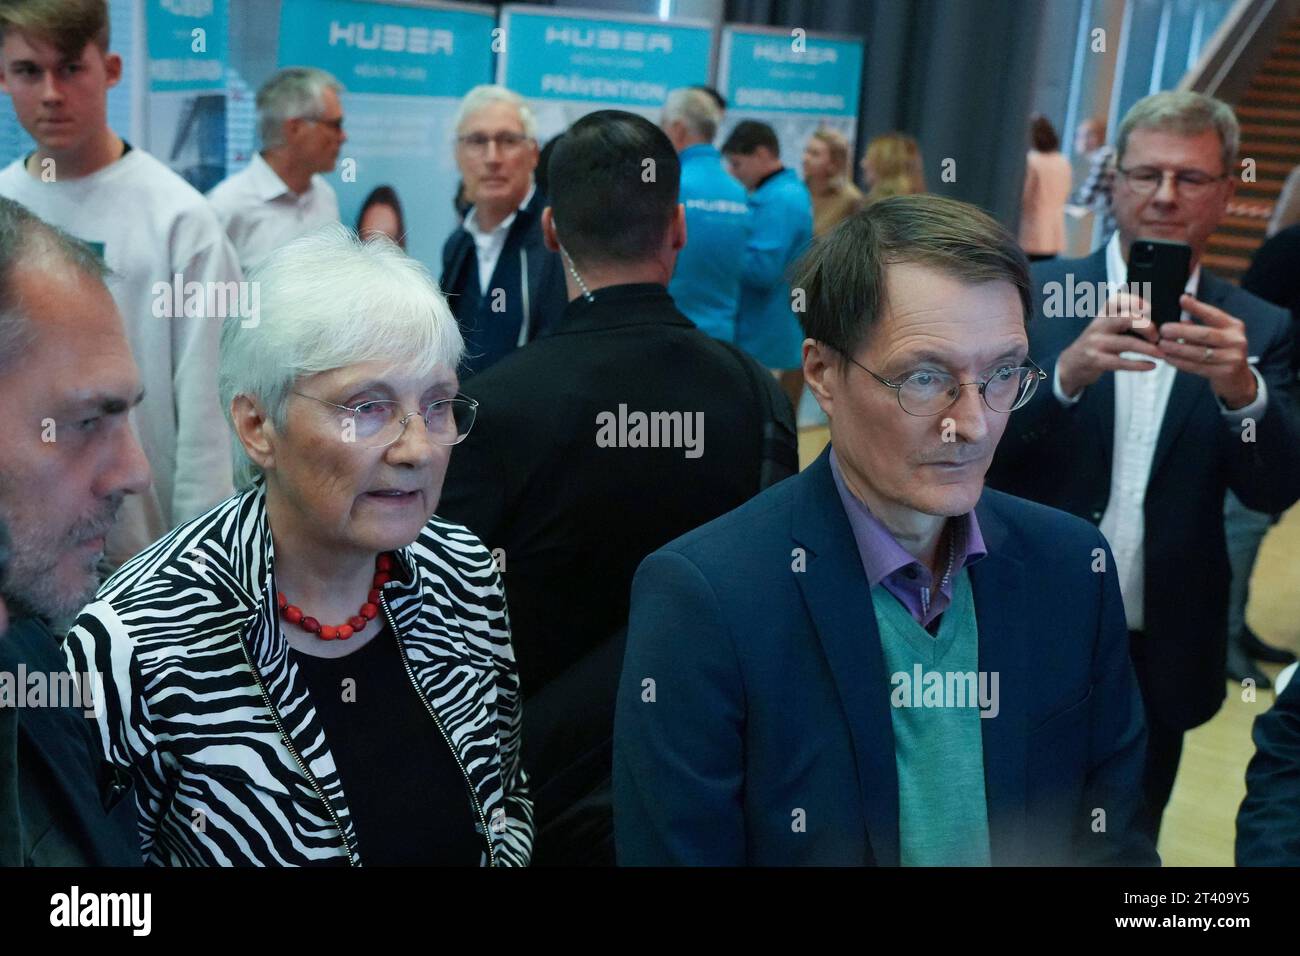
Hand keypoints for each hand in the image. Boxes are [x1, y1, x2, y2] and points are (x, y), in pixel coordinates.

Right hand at [1056, 291, 1162, 397]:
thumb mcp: (1105, 327)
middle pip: (1126, 319)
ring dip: (1147, 349)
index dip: (1134, 301)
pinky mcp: (1096, 360)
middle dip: (1146, 326)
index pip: (1117, 301)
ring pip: (1126, 343)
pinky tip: (1151, 365)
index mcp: (1103, 315)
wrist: (1071, 364)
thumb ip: (1125, 320)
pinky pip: (1121, 362)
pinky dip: (1139, 365)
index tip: (1149, 308)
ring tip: (1161, 353)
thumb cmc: (1096, 345)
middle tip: (1157, 337)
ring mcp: (1096, 343)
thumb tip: (1154, 320)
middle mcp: (1098, 326)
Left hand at [1157, 294, 1256, 409]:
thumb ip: (1202, 327)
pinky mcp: (1224, 372)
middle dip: (1181, 331)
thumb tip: (1181, 319)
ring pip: (1199, 352)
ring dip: (1177, 349)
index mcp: (1234, 326)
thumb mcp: (1218, 336)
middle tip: (1163, 329)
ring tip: (1161, 345)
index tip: (1182, 299)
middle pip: (1205, 334)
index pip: (1214, 315)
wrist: (1237, 379)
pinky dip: (1180, 362)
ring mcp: (1232, 357)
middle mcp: (1236, 340)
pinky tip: (1168, 358)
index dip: (1197, 307)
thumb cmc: (1222, 352)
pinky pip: (1197, 367)